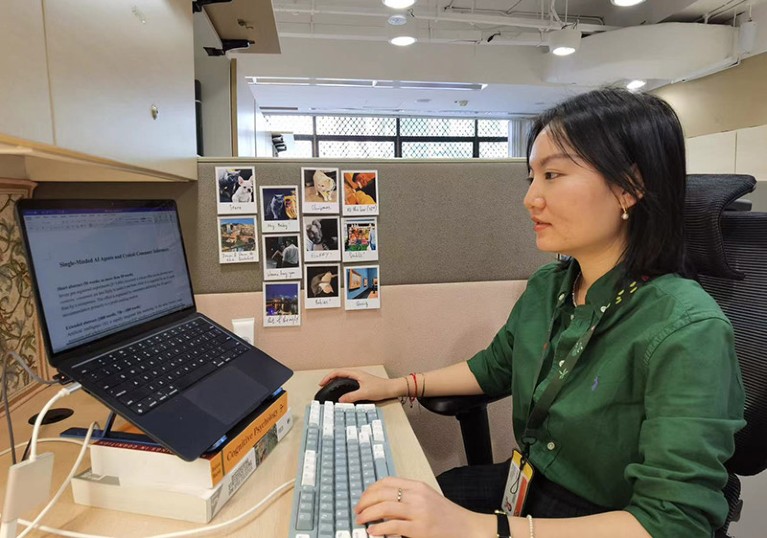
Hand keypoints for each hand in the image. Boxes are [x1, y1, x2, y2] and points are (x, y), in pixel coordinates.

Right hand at [317, 369, 402, 402]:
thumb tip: (340, 400)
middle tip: (323, 386)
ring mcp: (359, 378)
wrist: (391, 389)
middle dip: (329, 379)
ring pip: (343, 377)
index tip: (321, 384)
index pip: (338, 372)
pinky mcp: (361, 383)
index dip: (328, 377)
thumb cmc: (380, 388)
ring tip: (329, 388)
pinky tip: (341, 391)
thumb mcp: (365, 393)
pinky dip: (341, 384)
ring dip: (335, 381)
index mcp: (355, 373)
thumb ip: (352, 396)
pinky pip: (347, 382)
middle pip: (339, 374)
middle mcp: (356, 374)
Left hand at [355, 477, 492, 537]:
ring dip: (368, 514)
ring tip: (361, 520)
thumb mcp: (427, 499)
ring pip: (385, 507)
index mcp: (418, 486)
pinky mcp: (420, 529)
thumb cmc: (447, 516)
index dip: (371, 490)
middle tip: (358, 511)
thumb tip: (383, 502)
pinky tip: (373, 532)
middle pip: (382, 493)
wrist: (467, 528)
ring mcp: (418, 512)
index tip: (363, 498)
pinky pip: (393, 526)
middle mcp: (417, 496)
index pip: (387, 482)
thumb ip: (408, 497)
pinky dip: (379, 529)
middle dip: (365, 502)